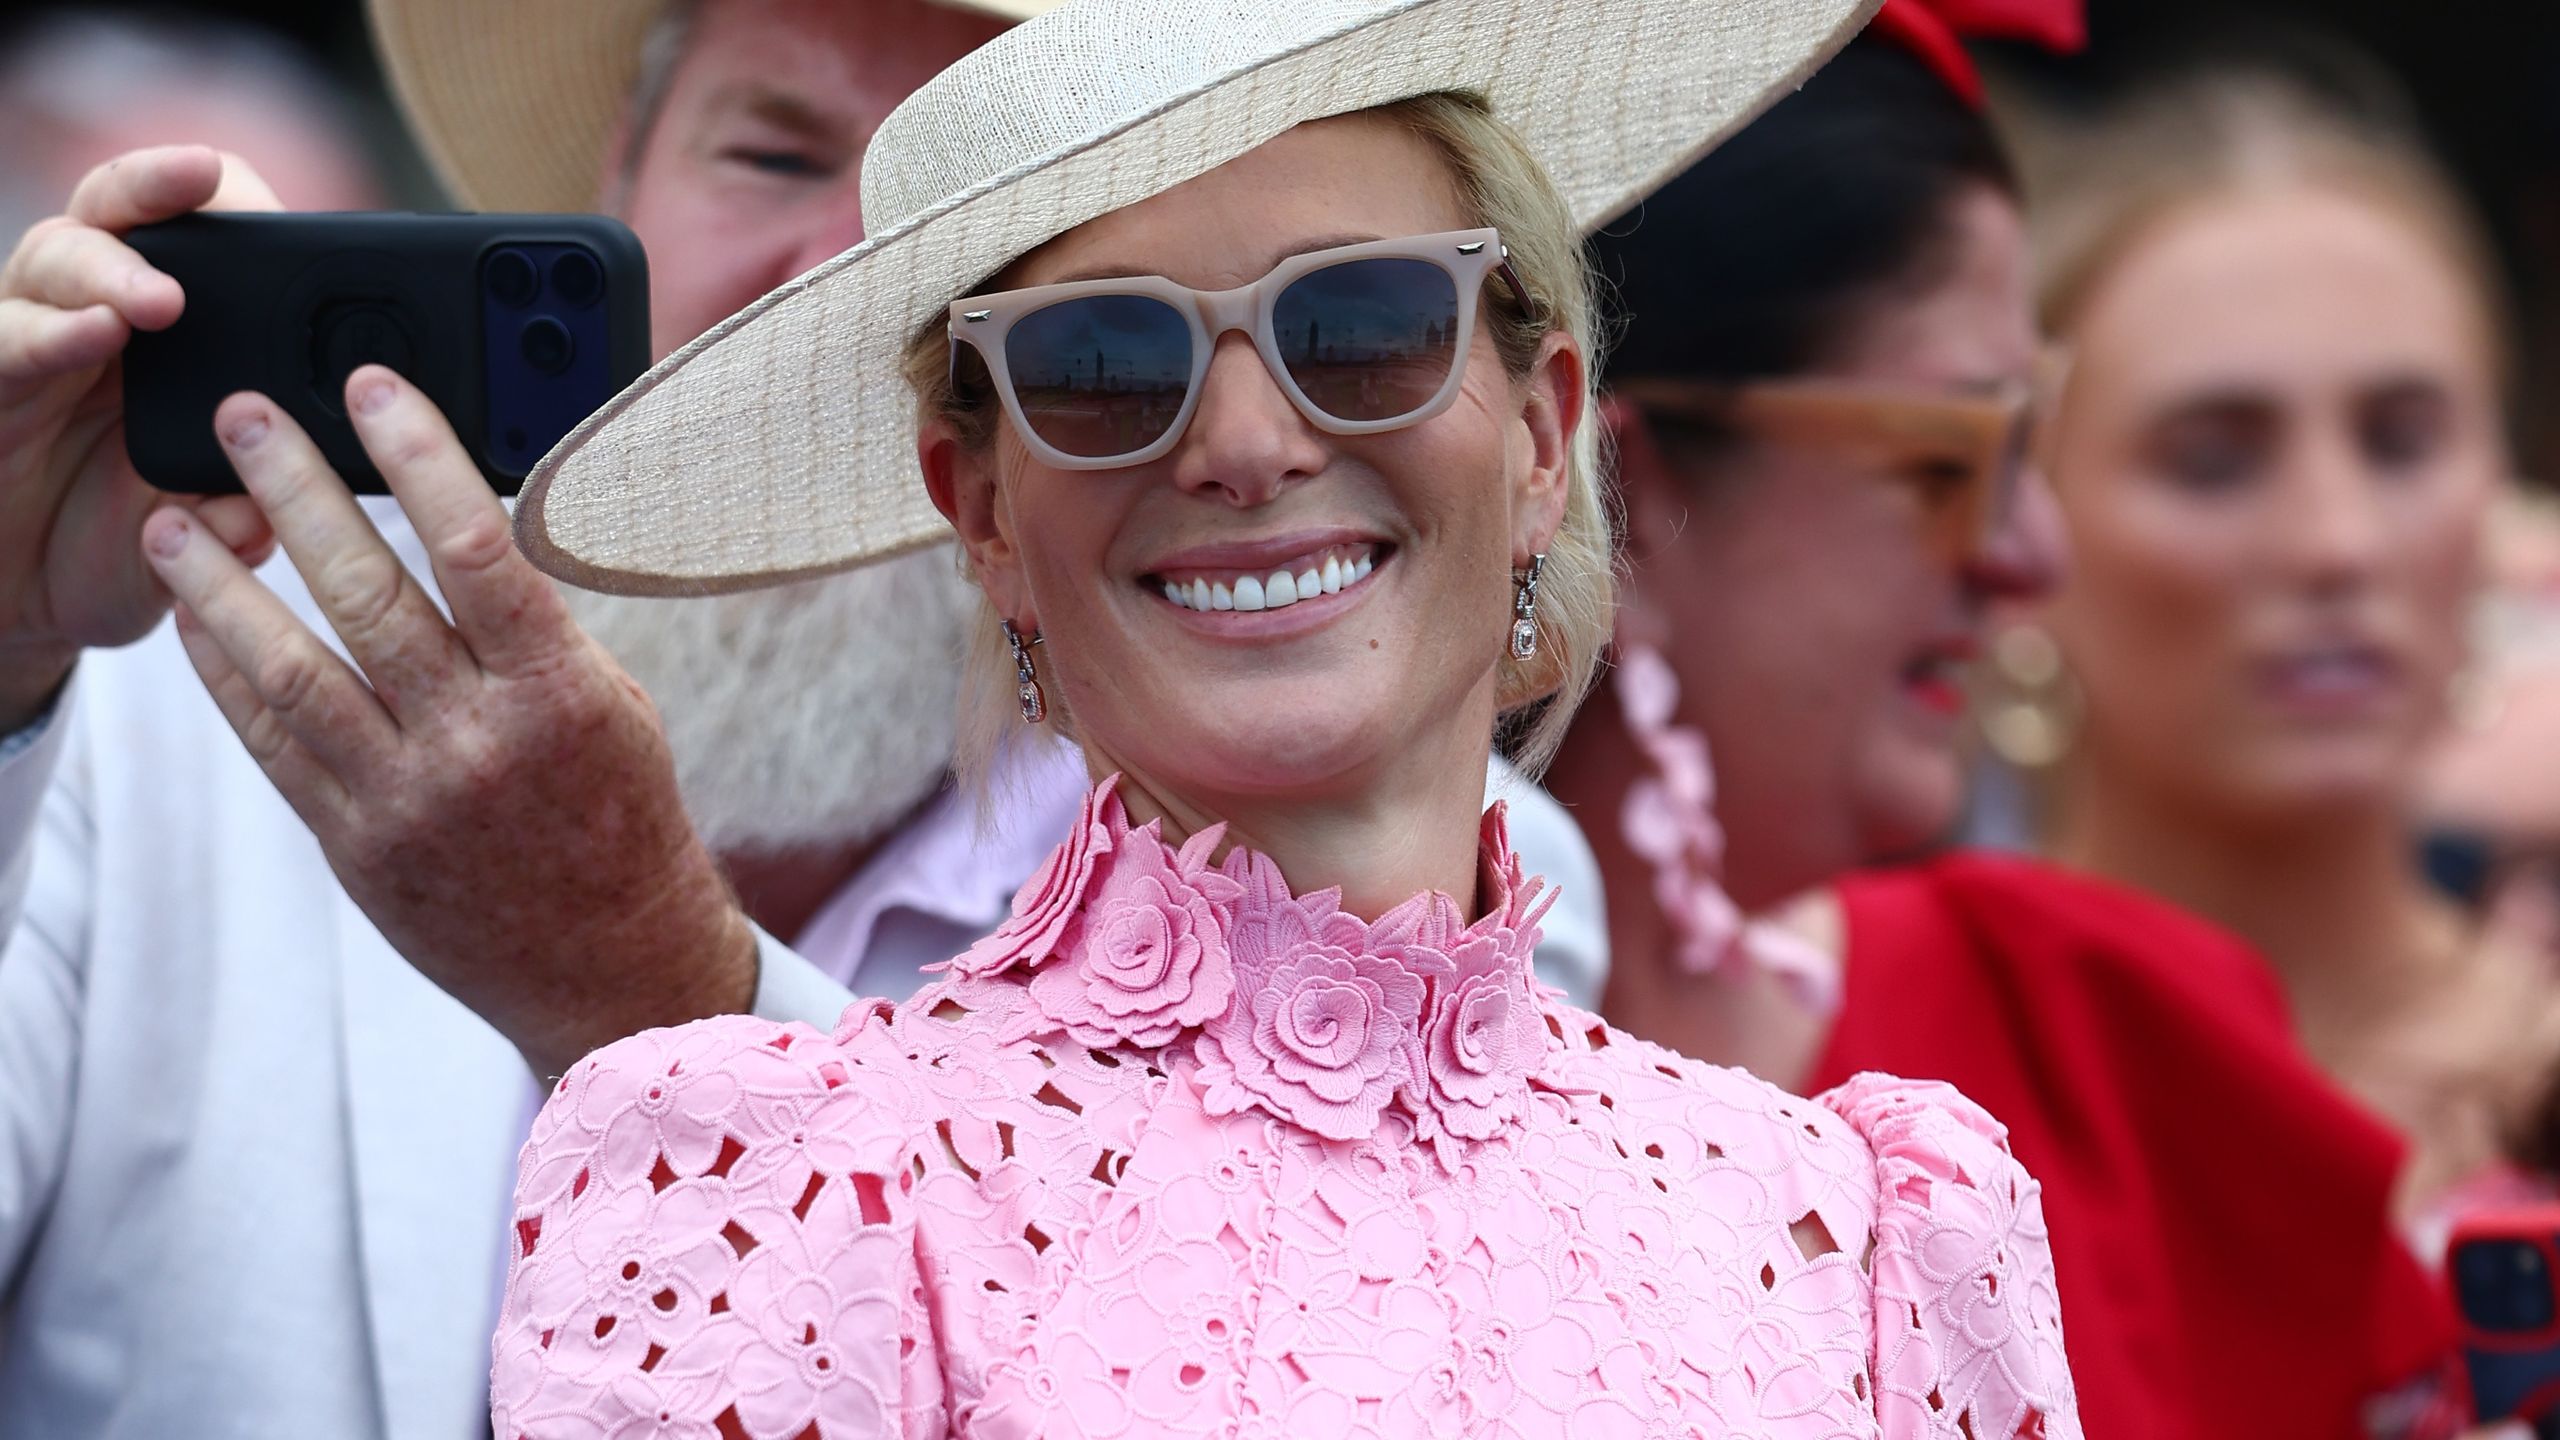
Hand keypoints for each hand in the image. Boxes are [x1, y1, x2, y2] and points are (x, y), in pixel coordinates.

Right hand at [0, 146, 281, 729]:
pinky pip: (9, 339)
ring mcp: (40, 339)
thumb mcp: (212, 532)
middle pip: (122, 210)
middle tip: (203, 177)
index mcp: (181, 331)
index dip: (239, 203)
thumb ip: (252, 509)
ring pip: (58, 256)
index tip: (285, 204)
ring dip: (109, 268)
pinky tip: (90, 333)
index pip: (207, 231)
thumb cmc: (132, 543)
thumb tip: (294, 504)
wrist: (32, 602)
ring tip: (158, 297)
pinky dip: (47, 332)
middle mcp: (105, 313)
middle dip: (161, 185)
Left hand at [139, 365, 756, 1078]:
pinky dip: (226, 674)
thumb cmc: (622, 817)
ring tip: (170, 518)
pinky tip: (195, 619)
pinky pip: (273, 745)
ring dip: (222, 584)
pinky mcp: (356, 846)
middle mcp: (479, 742)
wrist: (612, 966)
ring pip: (293, 669)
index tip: (374, 389)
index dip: (418, 455)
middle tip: (245, 418)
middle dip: (295, 492)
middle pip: (365, 593)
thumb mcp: (614, 704)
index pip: (477, 547)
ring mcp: (408, 798)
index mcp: (559, 692)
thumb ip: (535, 627)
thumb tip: (462, 525)